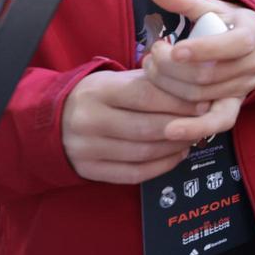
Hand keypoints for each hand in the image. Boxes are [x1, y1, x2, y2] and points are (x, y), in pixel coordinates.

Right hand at [62, 68, 209, 183]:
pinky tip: (177, 155)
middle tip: (204, 123)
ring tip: (193, 138)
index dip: (178, 102)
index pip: (145, 96)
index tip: (203, 104)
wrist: (50, 120)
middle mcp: (90, 120)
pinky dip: (161, 166)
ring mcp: (87, 148)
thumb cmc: (96, 96)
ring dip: (175, 147)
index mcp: (99, 91)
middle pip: (147, 127)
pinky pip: (132, 174)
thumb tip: (193, 89)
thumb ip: (150, 83)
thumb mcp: (115, 80)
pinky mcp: (88, 170)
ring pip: (143, 153)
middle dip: (182, 126)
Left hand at [141, 0, 254, 141]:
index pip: (232, 45)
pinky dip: (195, 128)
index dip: (203, 49)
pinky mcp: (235, 106)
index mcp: (251, 34)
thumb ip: (184, 0)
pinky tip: (170, 130)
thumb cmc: (228, 24)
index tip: (174, 49)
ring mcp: (244, 88)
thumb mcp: (212, 8)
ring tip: (151, 73)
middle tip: (150, 56)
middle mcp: (252, 64)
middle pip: (209, 75)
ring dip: (170, 88)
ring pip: (204, 97)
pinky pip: (218, 123)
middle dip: (172, 69)